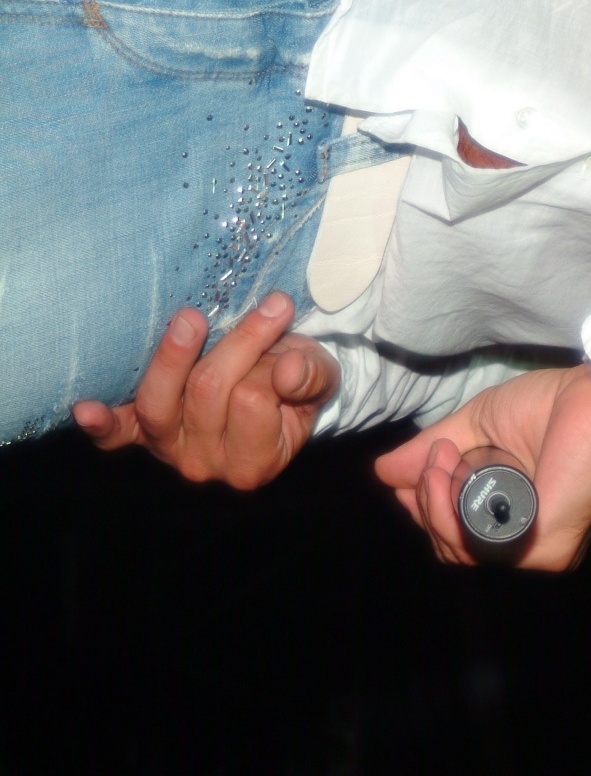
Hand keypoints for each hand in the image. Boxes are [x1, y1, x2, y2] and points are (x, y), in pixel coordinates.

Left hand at [71, 292, 338, 489]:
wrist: (272, 391)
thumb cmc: (294, 383)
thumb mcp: (319, 378)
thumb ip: (312, 376)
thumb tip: (290, 370)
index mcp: (254, 463)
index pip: (251, 400)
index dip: (270, 364)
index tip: (289, 349)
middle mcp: (205, 465)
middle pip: (206, 391)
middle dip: (238, 344)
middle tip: (270, 310)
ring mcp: (167, 449)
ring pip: (159, 401)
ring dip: (173, 356)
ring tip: (192, 318)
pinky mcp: (138, 433)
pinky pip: (115, 433)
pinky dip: (102, 422)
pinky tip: (86, 409)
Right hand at [374, 364, 590, 569]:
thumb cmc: (549, 405)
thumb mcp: (474, 427)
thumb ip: (430, 453)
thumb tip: (381, 473)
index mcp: (515, 521)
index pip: (456, 538)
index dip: (425, 508)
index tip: (416, 467)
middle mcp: (527, 544)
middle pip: (449, 548)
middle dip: (426, 502)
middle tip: (434, 455)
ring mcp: (536, 551)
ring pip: (456, 550)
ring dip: (434, 500)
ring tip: (442, 455)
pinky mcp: (542, 546)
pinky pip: (474, 545)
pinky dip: (449, 509)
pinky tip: (449, 472)